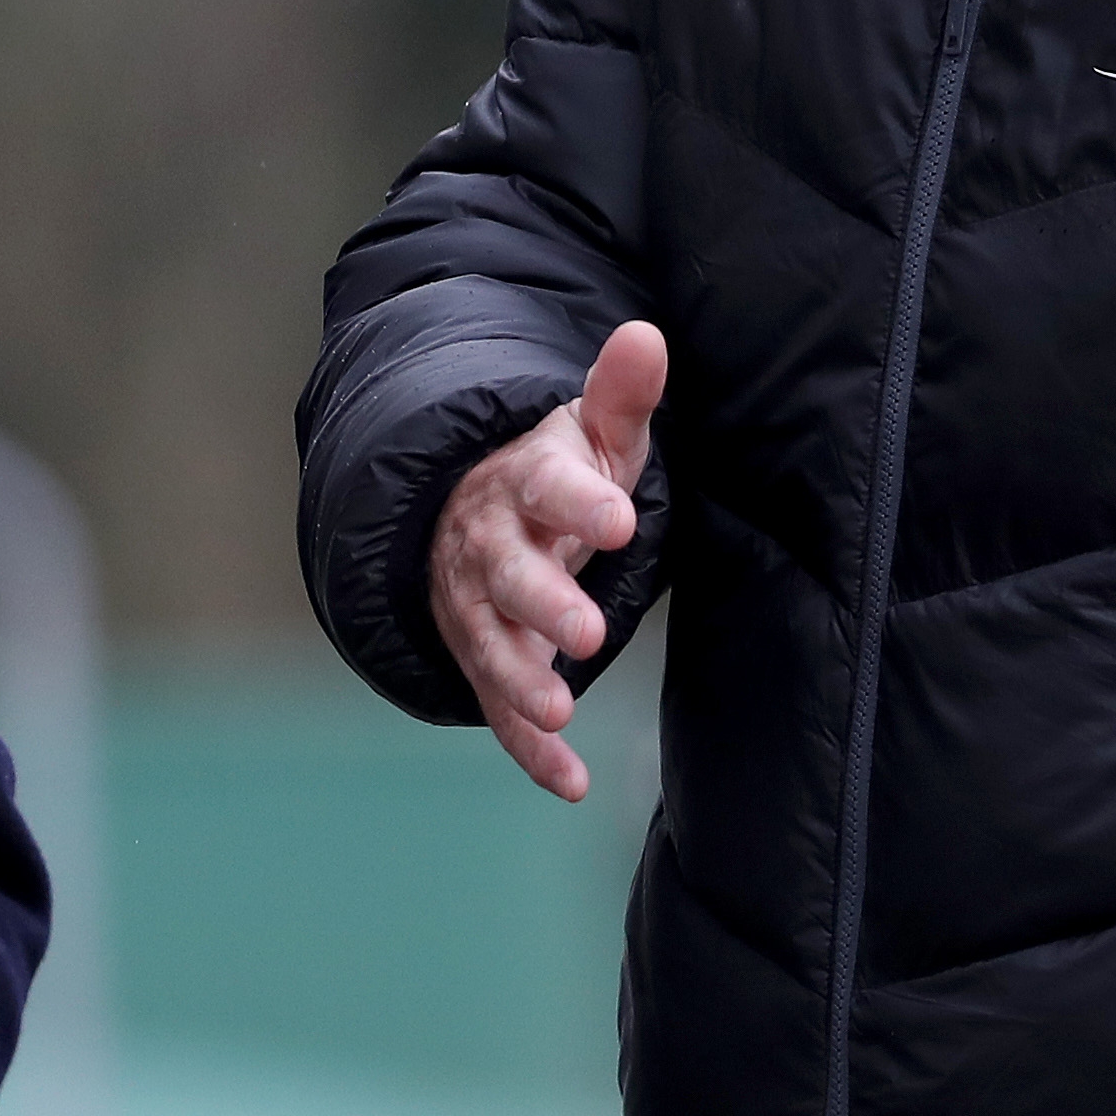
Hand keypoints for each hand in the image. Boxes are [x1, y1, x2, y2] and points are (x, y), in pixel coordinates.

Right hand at [423, 321, 664, 802]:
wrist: (470, 516)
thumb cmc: (551, 476)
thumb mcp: (588, 433)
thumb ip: (619, 395)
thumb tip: (646, 335)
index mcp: (521, 483)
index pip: (545, 486)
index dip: (581, 503)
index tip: (621, 518)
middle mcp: (488, 547)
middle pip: (507, 575)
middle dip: (544, 603)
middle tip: (589, 631)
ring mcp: (478, 610)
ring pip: (490, 645)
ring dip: (520, 681)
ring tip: (559, 709)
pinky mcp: (484, 661)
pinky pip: (499, 708)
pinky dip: (530, 749)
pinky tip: (569, 780)